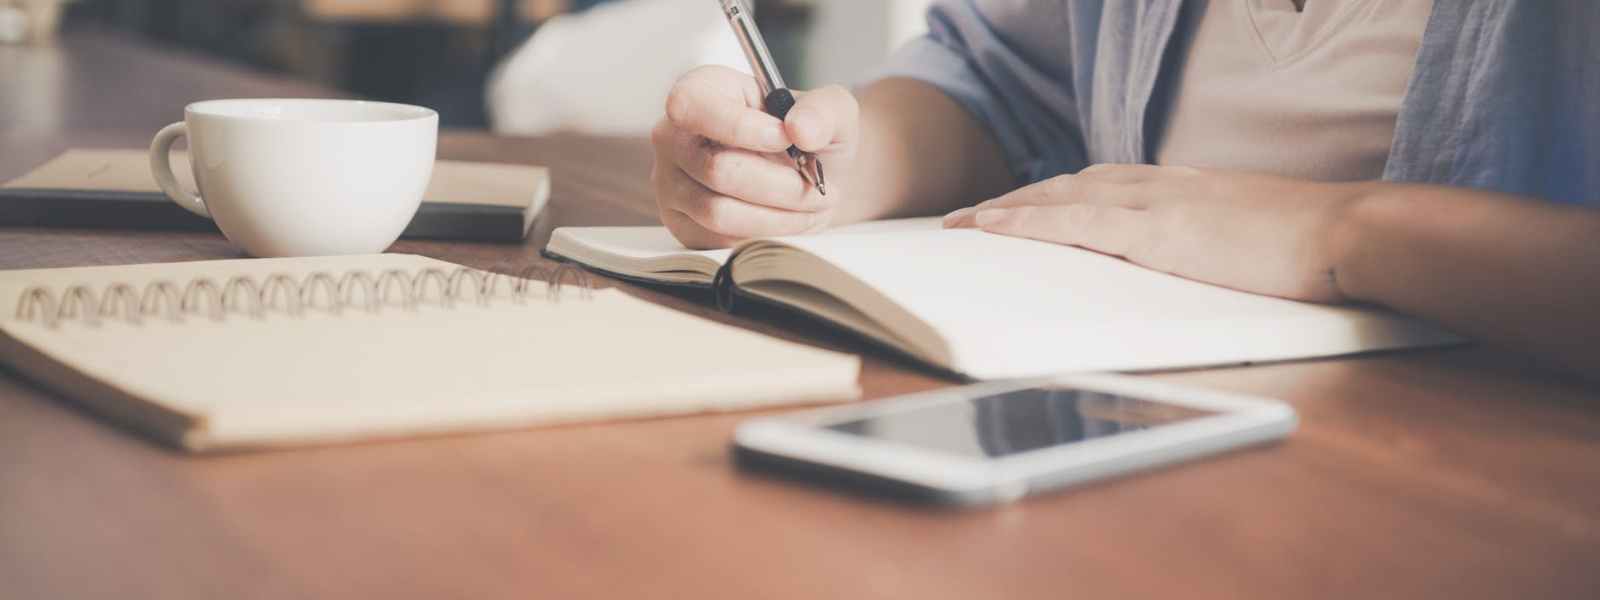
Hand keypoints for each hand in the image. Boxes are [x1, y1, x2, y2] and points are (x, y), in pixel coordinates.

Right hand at [651, 65, 858, 248]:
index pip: (691, 107)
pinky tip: (788, 221)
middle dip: (780, 184)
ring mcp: (671, 183)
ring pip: (719, 212)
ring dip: (777, 216)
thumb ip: (823, 109)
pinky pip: (720, 240)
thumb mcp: (831, 110)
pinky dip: (764, 236)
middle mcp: (673, 136)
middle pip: (716, 170)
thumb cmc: (809, 137)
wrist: (809, 176)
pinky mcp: (683, 225)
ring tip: (811, 206)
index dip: (740, 127)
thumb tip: (800, 129)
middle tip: (817, 187)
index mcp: (701, 91)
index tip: (787, 139)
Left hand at [944, 164, 1365, 301]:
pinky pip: (1075, 221)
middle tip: (968, 217)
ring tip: (962, 223)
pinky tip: (990, 225)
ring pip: (1060, 196)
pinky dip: (1026, 221)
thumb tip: (1193, 262)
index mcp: (1182, 188)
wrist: (1349, 232)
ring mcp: (1157, 203)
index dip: (1054, 197)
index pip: (1101, 185)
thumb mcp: (1247, 237)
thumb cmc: (1311, 244)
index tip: (1020, 208)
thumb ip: (1210, 242)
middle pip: (1069, 184)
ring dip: (1007, 209)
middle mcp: (1161, 185)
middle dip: (1016, 200)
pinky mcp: (1158, 231)